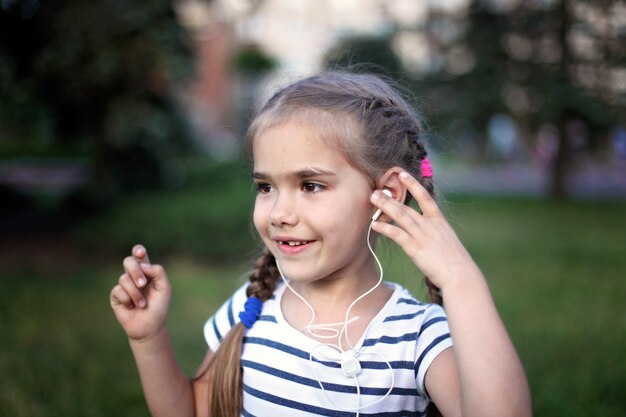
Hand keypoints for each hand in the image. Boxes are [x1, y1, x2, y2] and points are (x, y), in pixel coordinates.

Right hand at [110, 244, 171, 340]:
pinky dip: (127, 299)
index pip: (140, 256)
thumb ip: (157, 272)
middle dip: (135, 271)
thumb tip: (142, 264)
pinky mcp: (116, 295)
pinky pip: (118, 290)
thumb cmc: (159, 306)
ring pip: (124, 278)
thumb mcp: (164, 288)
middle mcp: (134, 276)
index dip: (138, 251)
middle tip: (143, 284)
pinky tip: (131, 307)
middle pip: (128, 261)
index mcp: (147, 271)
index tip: (140, 252)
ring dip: (136, 293)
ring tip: (142, 304)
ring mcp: (124, 285)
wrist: (149, 326)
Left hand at [370, 172, 480, 290]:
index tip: (402, 174)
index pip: (425, 197)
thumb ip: (436, 234)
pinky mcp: (416, 249)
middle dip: (390, 197)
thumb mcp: (448, 242)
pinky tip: (375, 225)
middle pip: (408, 207)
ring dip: (385, 206)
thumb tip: (427, 233)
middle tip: (376, 189)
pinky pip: (398, 235)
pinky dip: (385, 228)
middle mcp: (430, 225)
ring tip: (373, 198)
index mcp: (440, 222)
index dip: (413, 185)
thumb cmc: (455, 263)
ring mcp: (423, 236)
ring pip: (401, 216)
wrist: (461, 276)